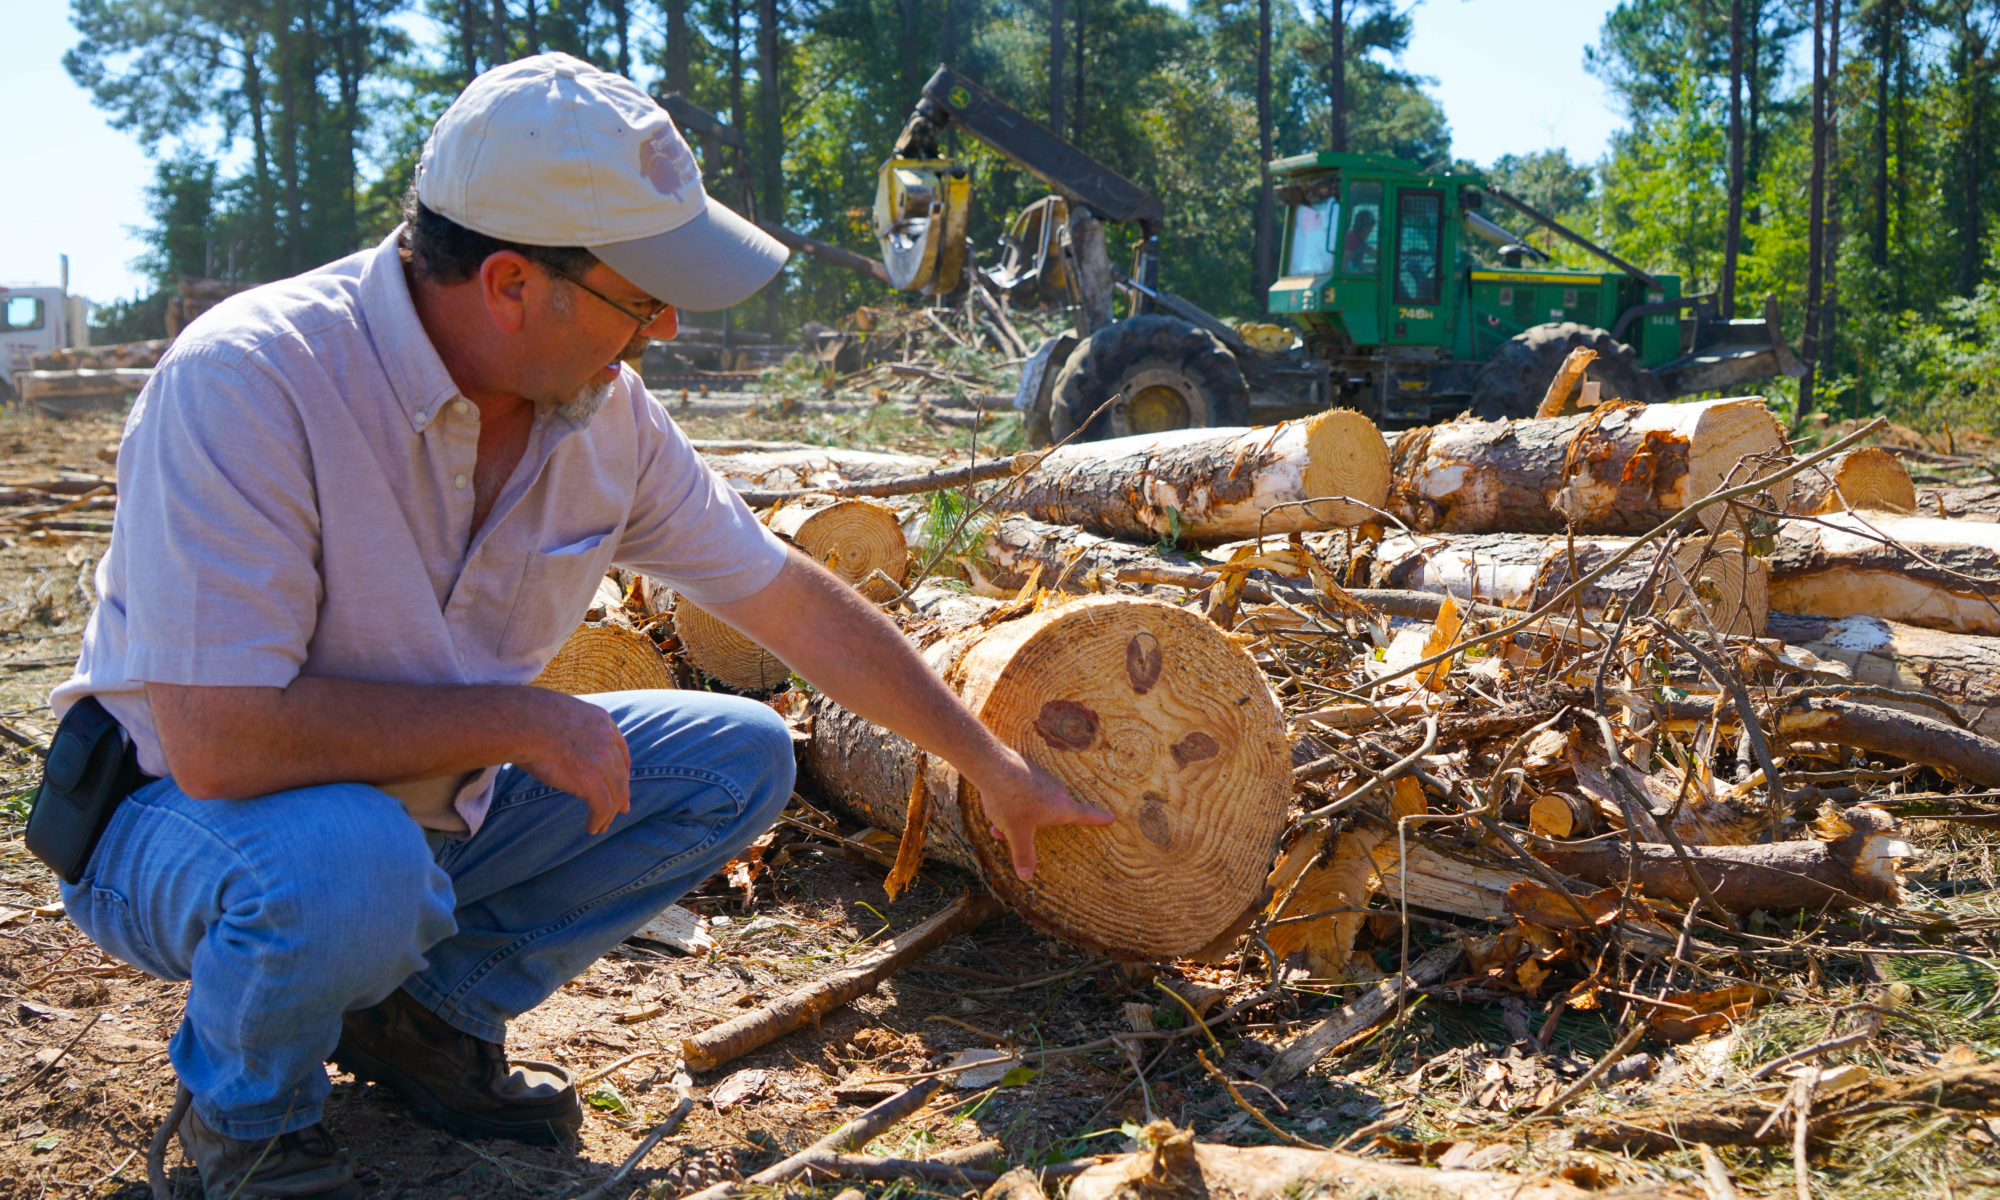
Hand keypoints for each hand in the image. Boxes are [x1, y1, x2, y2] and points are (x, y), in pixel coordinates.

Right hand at [514, 691, 631, 833]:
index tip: (622, 782)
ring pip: (615, 793)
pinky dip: (599, 820)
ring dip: (609, 813)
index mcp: (601, 720)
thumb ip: (566, 724)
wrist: (521, 723)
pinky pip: (603, 807)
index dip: (622, 768)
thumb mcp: (556, 712)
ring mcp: (602, 760)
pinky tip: (591, 827)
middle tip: (621, 809)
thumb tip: (553, 733)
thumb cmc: (526, 716)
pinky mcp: (591, 780)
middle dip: (622, 793)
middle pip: (620, 773)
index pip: (620, 749)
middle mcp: (606, 739)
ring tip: (600, 826)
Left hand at [974, 751, 1114, 879]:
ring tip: (995, 820)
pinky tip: (994, 802)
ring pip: (1032, 805)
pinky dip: (1011, 802)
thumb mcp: (1017, 833)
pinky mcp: (1029, 771)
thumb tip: (1026, 876)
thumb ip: (1023, 855)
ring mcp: (1043, 779)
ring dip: (1016, 815)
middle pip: (1048, 816)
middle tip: (1006, 831)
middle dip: (1029, 827)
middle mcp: (1056, 791)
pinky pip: (1023, 793)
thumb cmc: (1011, 801)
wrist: (993, 766)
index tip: (1111, 817)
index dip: (1098, 819)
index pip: (1085, 815)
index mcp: (1061, 807)